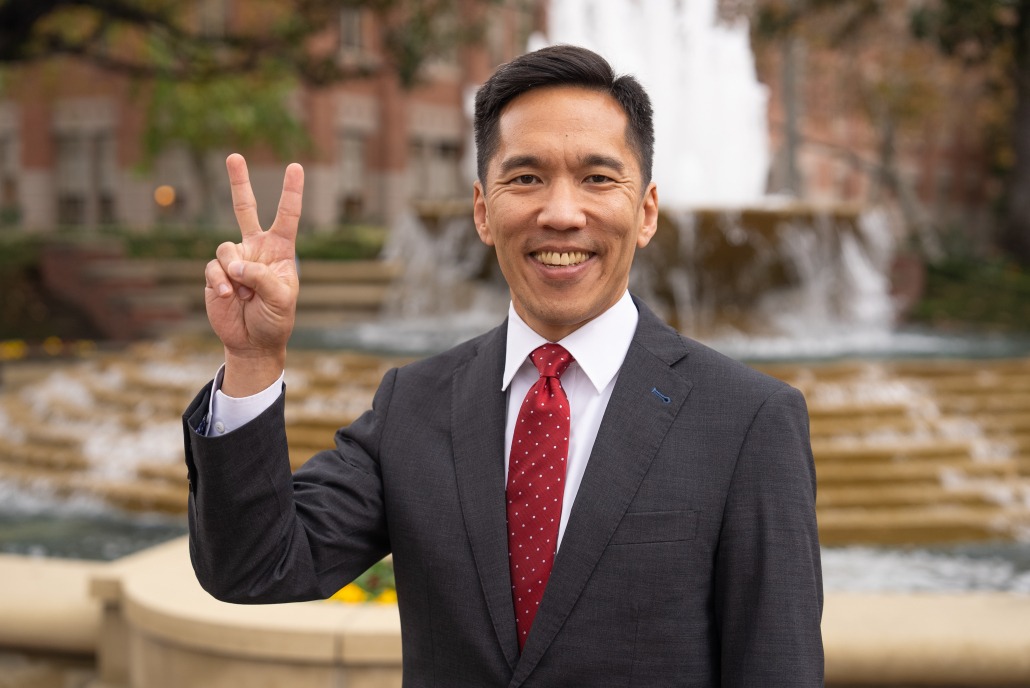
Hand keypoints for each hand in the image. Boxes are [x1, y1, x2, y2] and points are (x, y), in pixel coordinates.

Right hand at [204, 154, 302, 395]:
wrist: (252, 341)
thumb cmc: (275, 319)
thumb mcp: (280, 299)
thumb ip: (261, 277)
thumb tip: (234, 264)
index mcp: (280, 250)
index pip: (287, 216)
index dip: (291, 192)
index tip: (295, 167)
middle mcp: (256, 249)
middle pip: (245, 209)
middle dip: (239, 182)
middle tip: (234, 155)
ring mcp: (234, 259)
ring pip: (226, 248)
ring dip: (235, 273)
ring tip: (245, 294)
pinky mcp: (216, 273)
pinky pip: (214, 268)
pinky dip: (222, 283)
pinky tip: (230, 296)